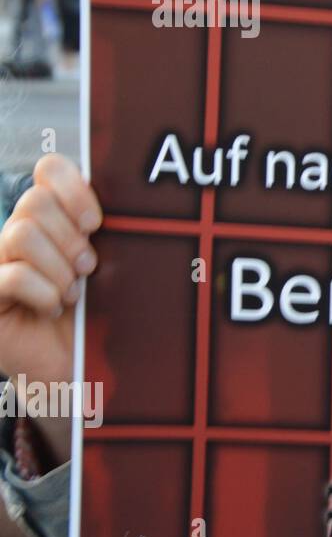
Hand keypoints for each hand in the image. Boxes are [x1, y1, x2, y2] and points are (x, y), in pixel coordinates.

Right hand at [0, 153, 101, 464]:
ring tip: (70, 292)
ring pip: (21, 233)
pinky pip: (11, 276)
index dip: (73, 187)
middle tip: (86, 267)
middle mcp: (13, 236)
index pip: (47, 169)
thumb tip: (114, 207)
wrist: (72, 368)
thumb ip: (96, 233)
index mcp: (46, 220)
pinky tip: (51, 308)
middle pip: (34, 202)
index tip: (96, 222)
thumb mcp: (99, 267)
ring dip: (57, 267)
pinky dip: (42, 293)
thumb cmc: (90, 314)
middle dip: (70, 236)